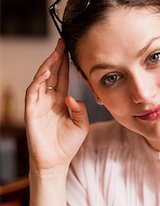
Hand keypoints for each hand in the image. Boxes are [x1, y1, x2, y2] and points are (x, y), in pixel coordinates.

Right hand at [25, 39, 88, 172]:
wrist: (56, 162)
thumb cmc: (67, 145)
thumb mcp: (81, 125)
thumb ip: (81, 110)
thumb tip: (72, 98)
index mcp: (60, 102)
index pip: (62, 78)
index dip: (65, 64)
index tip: (70, 49)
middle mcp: (48, 100)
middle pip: (52, 74)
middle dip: (56, 58)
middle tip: (62, 42)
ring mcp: (39, 105)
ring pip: (41, 80)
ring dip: (47, 66)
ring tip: (55, 53)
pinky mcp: (31, 112)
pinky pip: (33, 93)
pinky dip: (38, 82)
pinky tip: (46, 73)